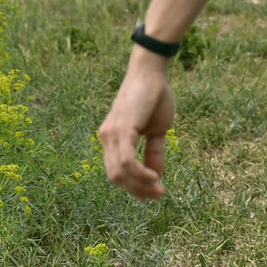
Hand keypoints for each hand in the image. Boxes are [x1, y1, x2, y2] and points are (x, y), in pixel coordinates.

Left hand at [97, 53, 175, 200]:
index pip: (117, 172)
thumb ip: (154, 152)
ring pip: (120, 173)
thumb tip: (157, 176)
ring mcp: (111, 134)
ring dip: (140, 186)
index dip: (133, 187)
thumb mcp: (157, 130)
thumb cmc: (154, 96)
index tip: (152, 194)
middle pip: (116, 177)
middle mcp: (106, 138)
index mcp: (112, 139)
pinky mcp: (121, 129)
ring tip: (159, 189)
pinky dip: (140, 173)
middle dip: (138, 190)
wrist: (151, 72)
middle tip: (159, 195)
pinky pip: (127, 161)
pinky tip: (154, 177)